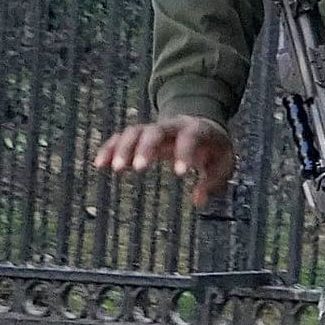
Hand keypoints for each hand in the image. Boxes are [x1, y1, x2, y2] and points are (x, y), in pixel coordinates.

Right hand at [95, 115, 236, 208]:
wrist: (201, 124)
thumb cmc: (214, 149)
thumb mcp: (224, 163)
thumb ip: (214, 181)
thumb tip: (198, 200)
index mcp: (197, 130)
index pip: (190, 137)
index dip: (184, 153)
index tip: (179, 175)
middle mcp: (172, 126)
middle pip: (155, 130)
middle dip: (146, 147)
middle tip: (139, 168)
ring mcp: (154, 129)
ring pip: (134, 131)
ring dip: (123, 148)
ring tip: (116, 169)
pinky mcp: (139, 136)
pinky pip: (121, 137)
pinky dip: (110, 148)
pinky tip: (100, 164)